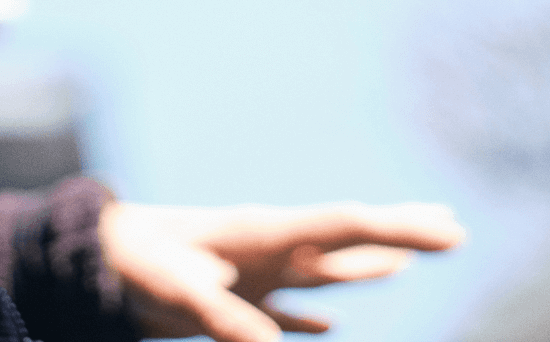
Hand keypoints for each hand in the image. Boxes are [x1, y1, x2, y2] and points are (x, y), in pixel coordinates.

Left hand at [99, 200, 464, 341]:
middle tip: (453, 226)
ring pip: (328, 269)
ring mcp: (255, 272)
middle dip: (401, 234)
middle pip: (349, 240)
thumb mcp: (180, 293)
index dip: (401, 229)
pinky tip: (333, 323)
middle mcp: (271, 247)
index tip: (450, 228)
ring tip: (409, 257)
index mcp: (266, 233)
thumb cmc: (136, 264)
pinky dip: (317, 313)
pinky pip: (290, 308)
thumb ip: (228, 320)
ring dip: (369, 264)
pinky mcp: (234, 298)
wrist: (96, 259)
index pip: (346, 226)